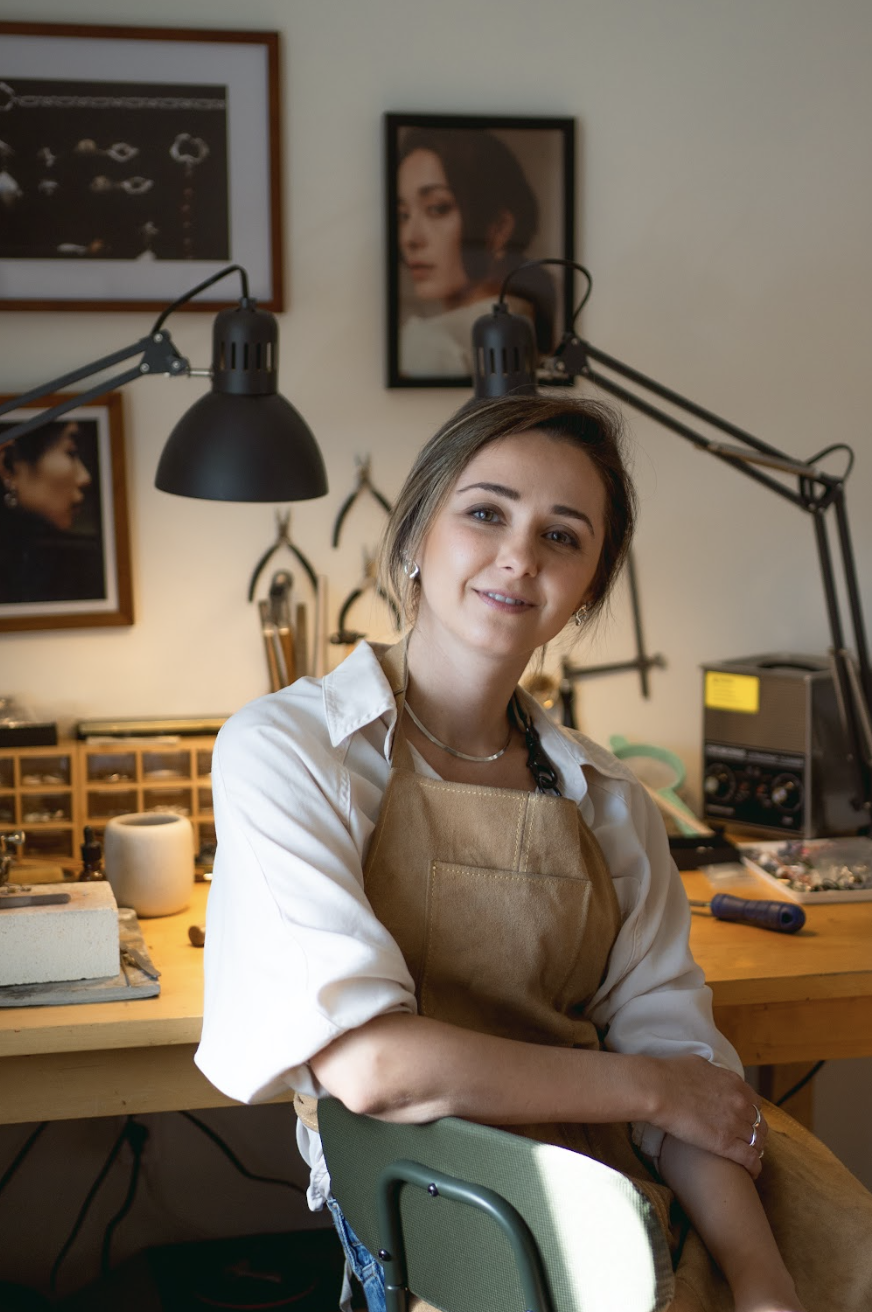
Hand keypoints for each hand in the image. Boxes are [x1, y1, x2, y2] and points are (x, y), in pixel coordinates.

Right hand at [645, 1054, 767, 1175]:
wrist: (658, 1089)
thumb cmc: (670, 1074)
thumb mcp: (698, 1064)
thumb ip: (712, 1073)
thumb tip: (710, 1077)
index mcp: (734, 1083)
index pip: (755, 1103)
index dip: (751, 1114)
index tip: (745, 1121)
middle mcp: (740, 1102)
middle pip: (759, 1123)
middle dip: (756, 1133)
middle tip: (748, 1142)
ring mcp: (734, 1123)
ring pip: (757, 1142)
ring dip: (755, 1150)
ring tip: (750, 1159)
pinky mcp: (726, 1143)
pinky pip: (750, 1159)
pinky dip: (754, 1167)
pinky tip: (751, 1174)